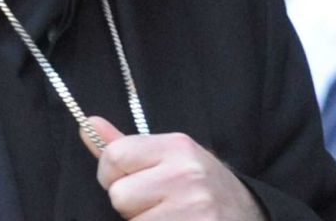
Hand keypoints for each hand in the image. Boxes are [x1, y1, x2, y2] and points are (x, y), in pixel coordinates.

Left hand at [81, 116, 266, 220]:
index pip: (114, 157)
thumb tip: (88, 124)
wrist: (247, 214)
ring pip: (132, 220)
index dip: (112, 174)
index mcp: (177, 146)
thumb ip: (125, 145)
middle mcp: (186, 174)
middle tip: (156, 203)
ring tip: (169, 215)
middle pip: (119, 195)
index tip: (128, 179)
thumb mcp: (168, 156)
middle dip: (130, 204)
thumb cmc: (199, 185)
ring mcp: (193, 208)